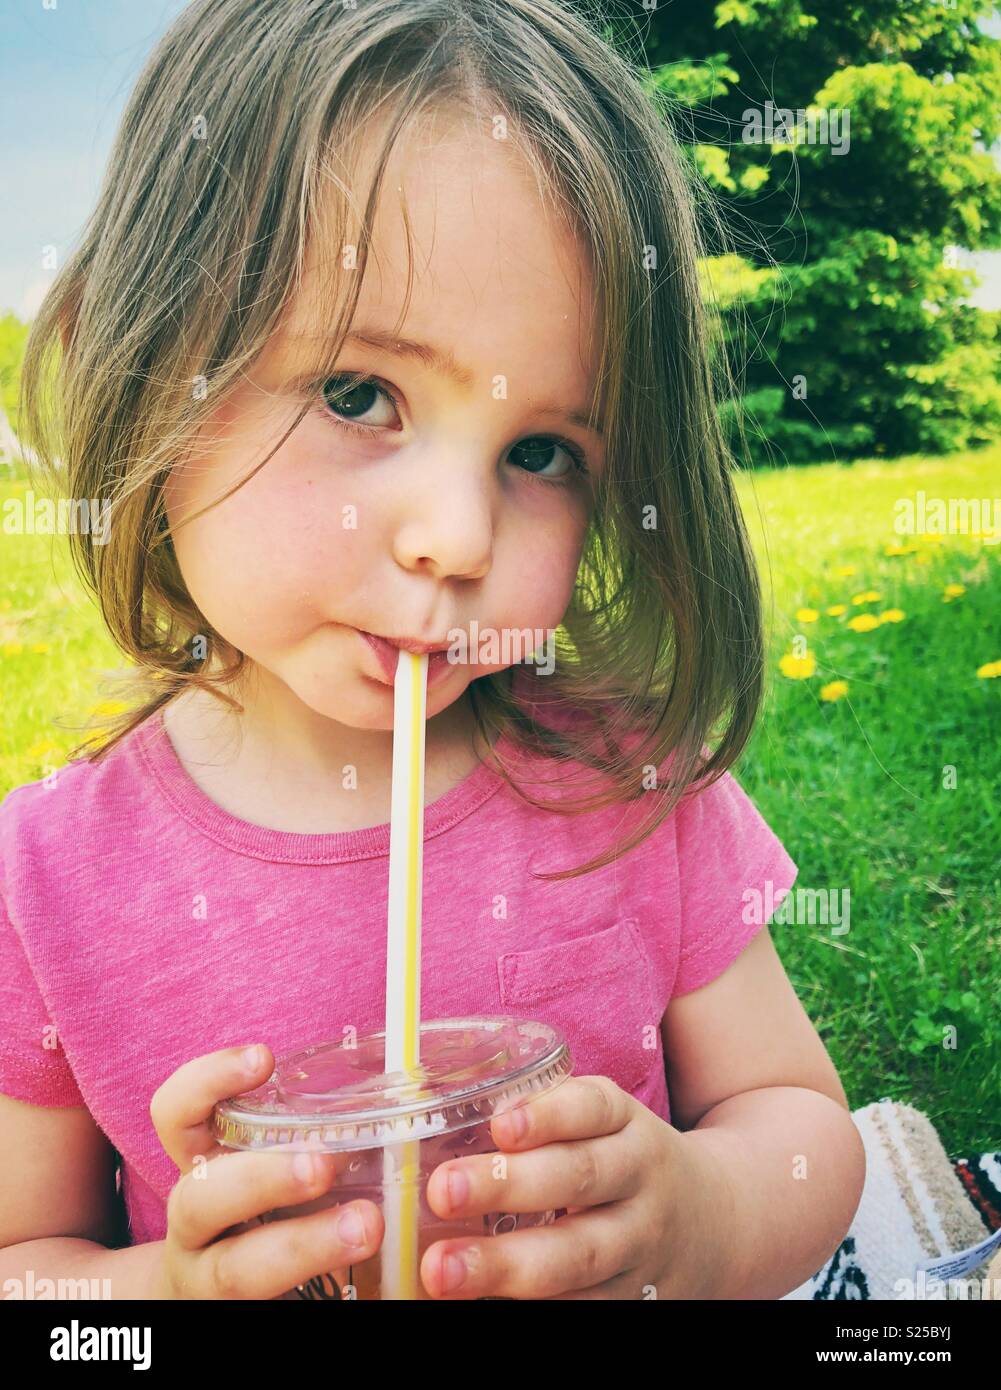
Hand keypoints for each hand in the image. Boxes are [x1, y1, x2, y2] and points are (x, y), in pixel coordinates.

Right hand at [147, 1044, 383, 1298]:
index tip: (264, 1058)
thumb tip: (405, 1083)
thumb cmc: (261, 1215)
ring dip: (303, 1247)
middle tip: (322, 1162)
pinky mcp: (243, 1318)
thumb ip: (306, 1134)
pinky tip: (365, 1292)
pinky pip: (268, 1312)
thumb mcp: (263, 1167)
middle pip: (200, 1200)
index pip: (175, 1117)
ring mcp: (210, 1283)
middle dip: (260, 1178)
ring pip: (237, 1273)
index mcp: (199, 1171)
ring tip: (367, 1228)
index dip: (207, 1083)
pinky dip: (317, 1302)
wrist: (209, 1302)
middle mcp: (193, 1228)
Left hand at [420, 1074, 724, 1298]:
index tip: (499, 1125)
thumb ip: (538, 1117)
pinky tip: (480, 1309)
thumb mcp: (604, 1122)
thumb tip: (425, 1106)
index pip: (593, 1109)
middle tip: (443, 1190)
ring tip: (442, 1270)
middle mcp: (640, 1180)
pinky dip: (534, 1311)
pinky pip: (584, 1310)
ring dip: (507, 1266)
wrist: (721, 1222)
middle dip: (509, 1185)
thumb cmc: (624, 1160)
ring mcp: (640, 1246)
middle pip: (580, 1180)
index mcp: (626, 1124)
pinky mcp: (635, 1301)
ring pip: (579, 1257)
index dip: (548, 1115)